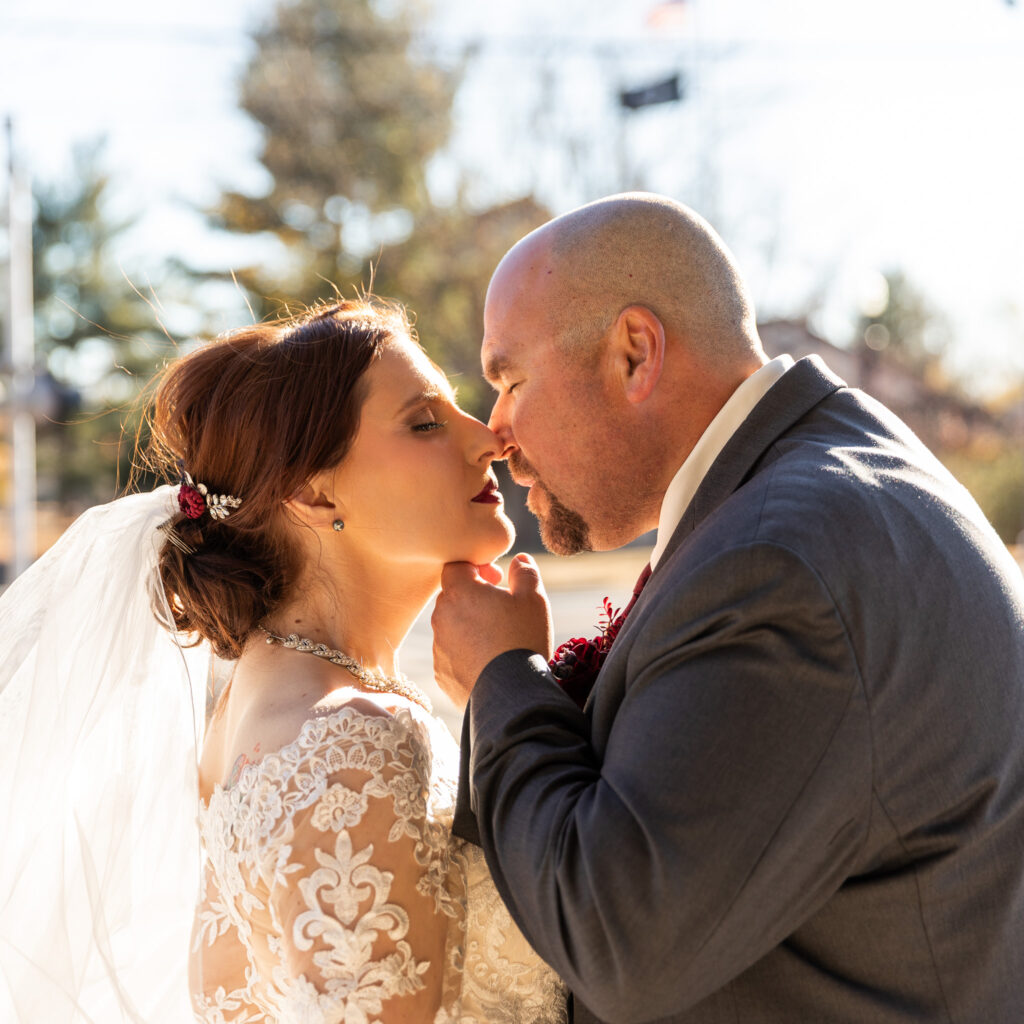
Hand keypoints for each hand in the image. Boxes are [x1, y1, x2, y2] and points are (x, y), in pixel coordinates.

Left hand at [432, 553, 553, 708]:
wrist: (511, 695)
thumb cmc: (522, 639)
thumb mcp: (534, 598)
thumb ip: (525, 572)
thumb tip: (518, 560)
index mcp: (460, 592)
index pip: (455, 566)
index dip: (475, 567)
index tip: (496, 579)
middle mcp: (441, 617)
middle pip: (452, 596)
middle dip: (473, 596)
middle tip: (500, 607)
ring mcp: (438, 647)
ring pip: (451, 626)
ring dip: (469, 625)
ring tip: (498, 638)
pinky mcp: (441, 673)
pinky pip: (451, 654)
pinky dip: (466, 652)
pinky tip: (490, 661)